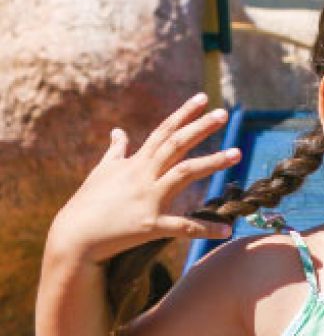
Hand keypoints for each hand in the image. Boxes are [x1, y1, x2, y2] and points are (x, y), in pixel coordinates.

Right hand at [47, 93, 241, 263]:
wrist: (73, 238)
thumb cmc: (88, 204)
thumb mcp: (101, 172)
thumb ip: (115, 152)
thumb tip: (117, 131)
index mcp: (136, 163)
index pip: (163, 132)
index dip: (183, 114)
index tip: (203, 98)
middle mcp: (144, 175)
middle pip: (176, 145)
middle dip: (200, 127)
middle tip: (223, 113)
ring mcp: (148, 199)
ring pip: (184, 173)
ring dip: (212, 162)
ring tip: (237, 154)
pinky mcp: (150, 224)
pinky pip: (183, 226)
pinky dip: (206, 229)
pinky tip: (227, 230)